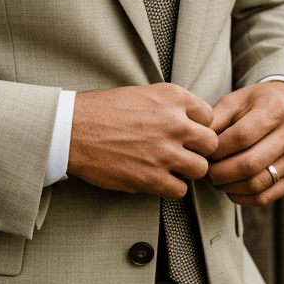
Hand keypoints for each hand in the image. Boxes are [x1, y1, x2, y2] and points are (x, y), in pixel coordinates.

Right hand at [68, 84, 217, 198]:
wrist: (71, 130)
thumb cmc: (102, 110)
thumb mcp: (143, 94)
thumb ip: (171, 106)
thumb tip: (192, 122)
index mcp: (173, 98)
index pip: (209, 116)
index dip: (198, 127)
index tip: (186, 133)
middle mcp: (174, 123)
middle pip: (211, 144)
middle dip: (199, 150)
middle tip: (183, 153)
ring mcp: (164, 152)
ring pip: (200, 169)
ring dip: (188, 170)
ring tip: (171, 167)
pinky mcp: (151, 178)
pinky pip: (181, 190)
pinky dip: (172, 187)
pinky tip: (158, 179)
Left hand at [207, 82, 283, 205]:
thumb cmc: (256, 105)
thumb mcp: (235, 102)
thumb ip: (215, 120)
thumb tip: (196, 145)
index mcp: (275, 110)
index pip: (242, 137)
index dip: (216, 150)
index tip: (202, 154)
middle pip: (249, 164)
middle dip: (218, 173)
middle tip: (203, 172)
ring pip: (256, 184)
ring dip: (227, 187)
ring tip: (214, 179)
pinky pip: (264, 197)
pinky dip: (241, 198)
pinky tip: (230, 188)